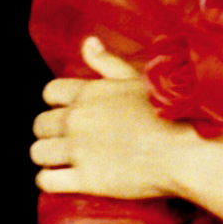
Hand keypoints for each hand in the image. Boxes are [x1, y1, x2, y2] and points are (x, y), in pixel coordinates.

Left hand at [33, 39, 187, 201]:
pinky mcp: (84, 179)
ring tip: (63, 163)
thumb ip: (107, 63)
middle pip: (39, 124)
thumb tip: (88, 42)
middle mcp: (75, 118)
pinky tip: (62, 181)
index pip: (49, 93)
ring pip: (37, 152)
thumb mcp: (137, 80)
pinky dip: (49, 181)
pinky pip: (46, 180)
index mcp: (87, 92)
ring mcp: (77, 150)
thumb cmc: (170, 113)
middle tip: (68, 143)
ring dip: (47, 157)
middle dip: (51, 133)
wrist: (185, 152)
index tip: (71, 115)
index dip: (57, 105)